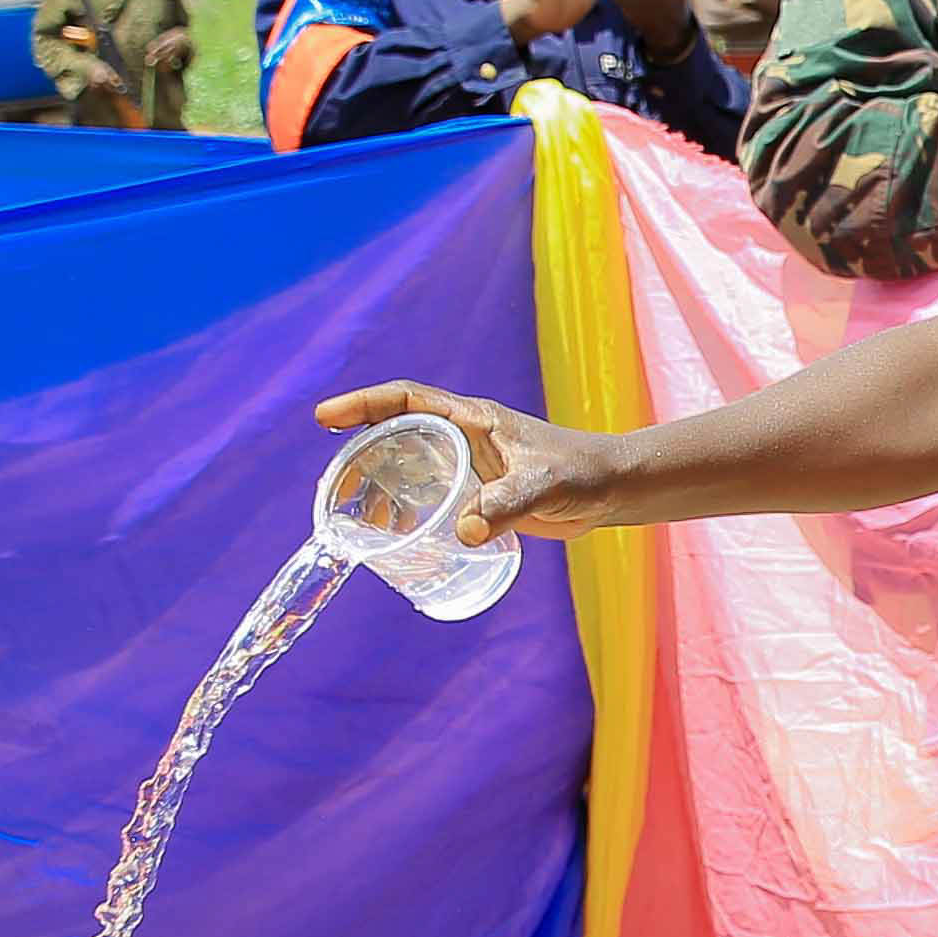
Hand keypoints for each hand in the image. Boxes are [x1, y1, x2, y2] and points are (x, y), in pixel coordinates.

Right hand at [309, 381, 629, 544]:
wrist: (612, 490)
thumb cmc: (583, 474)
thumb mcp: (544, 486)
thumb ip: (507, 505)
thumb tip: (463, 532)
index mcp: (471, 419)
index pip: (405, 399)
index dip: (363, 404)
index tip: (325, 417)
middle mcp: (463, 438)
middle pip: (395, 434)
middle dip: (359, 451)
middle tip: (332, 484)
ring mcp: (468, 467)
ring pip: (408, 470)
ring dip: (378, 488)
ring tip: (353, 517)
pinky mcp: (478, 495)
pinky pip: (429, 498)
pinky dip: (406, 513)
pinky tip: (393, 537)